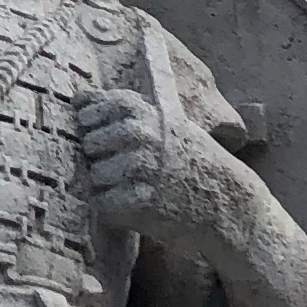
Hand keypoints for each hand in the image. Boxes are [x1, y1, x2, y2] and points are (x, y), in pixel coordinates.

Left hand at [77, 82, 252, 254]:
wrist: (228, 203)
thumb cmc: (192, 160)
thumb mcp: (166, 123)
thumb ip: (123, 111)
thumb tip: (78, 97)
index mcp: (145, 112)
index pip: (92, 109)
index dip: (95, 125)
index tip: (108, 136)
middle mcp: (140, 135)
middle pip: (88, 144)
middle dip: (101, 158)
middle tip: (131, 169)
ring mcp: (140, 168)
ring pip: (93, 176)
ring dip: (109, 186)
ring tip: (139, 187)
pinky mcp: (139, 202)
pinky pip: (102, 204)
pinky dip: (114, 209)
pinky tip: (139, 205)